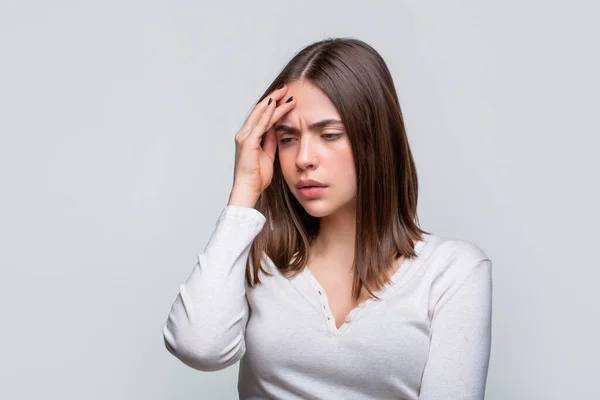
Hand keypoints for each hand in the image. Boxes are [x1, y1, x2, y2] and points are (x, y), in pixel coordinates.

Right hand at [228, 84, 295, 206]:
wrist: (248, 189)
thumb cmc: (257, 176)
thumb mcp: (267, 155)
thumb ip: (270, 142)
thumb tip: (276, 130)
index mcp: (249, 137)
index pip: (262, 116)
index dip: (273, 105)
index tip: (284, 97)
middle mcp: (244, 134)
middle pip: (260, 111)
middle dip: (273, 98)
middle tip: (286, 87)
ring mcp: (245, 137)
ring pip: (261, 114)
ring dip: (273, 102)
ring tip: (285, 92)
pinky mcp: (248, 142)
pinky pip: (259, 125)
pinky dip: (267, 114)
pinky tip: (275, 105)